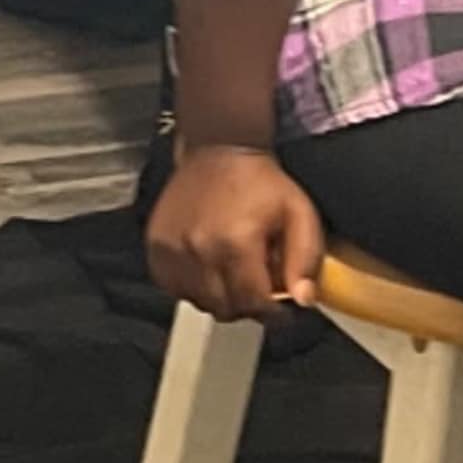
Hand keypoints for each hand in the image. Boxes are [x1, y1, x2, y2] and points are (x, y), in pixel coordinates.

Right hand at [146, 144, 325, 321]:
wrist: (218, 149)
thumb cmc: (260, 182)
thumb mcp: (299, 214)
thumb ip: (306, 259)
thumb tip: (303, 299)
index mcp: (235, 243)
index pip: (254, 304)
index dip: (273, 313)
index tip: (281, 308)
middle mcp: (198, 250)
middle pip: (225, 309)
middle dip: (247, 305)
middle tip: (257, 286)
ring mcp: (171, 250)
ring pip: (199, 302)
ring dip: (219, 297)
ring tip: (232, 271)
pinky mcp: (156, 248)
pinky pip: (174, 288)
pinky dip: (193, 286)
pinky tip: (207, 266)